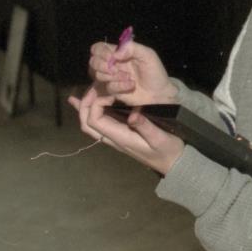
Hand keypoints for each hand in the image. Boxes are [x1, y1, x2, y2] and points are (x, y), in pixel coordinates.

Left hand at [68, 86, 184, 174]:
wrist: (173, 163)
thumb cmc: (168, 151)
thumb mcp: (160, 138)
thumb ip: (145, 127)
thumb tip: (132, 114)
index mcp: (120, 138)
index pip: (95, 120)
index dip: (96, 104)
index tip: (111, 92)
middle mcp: (113, 138)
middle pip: (86, 122)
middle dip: (86, 103)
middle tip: (95, 87)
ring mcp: (114, 138)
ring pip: (90, 124)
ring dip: (86, 106)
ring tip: (90, 89)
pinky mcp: (119, 135)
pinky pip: (98, 124)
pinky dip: (88, 111)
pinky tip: (78, 102)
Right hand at [88, 39, 176, 104]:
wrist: (159, 92)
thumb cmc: (154, 72)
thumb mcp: (147, 55)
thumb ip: (132, 48)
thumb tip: (114, 54)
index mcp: (118, 53)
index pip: (98, 48)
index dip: (100, 52)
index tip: (111, 57)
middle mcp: (112, 64)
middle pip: (93, 62)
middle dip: (103, 65)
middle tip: (116, 69)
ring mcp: (111, 78)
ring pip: (98, 75)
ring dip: (114, 76)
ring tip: (129, 77)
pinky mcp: (113, 91)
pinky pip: (108, 87)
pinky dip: (120, 86)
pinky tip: (131, 85)